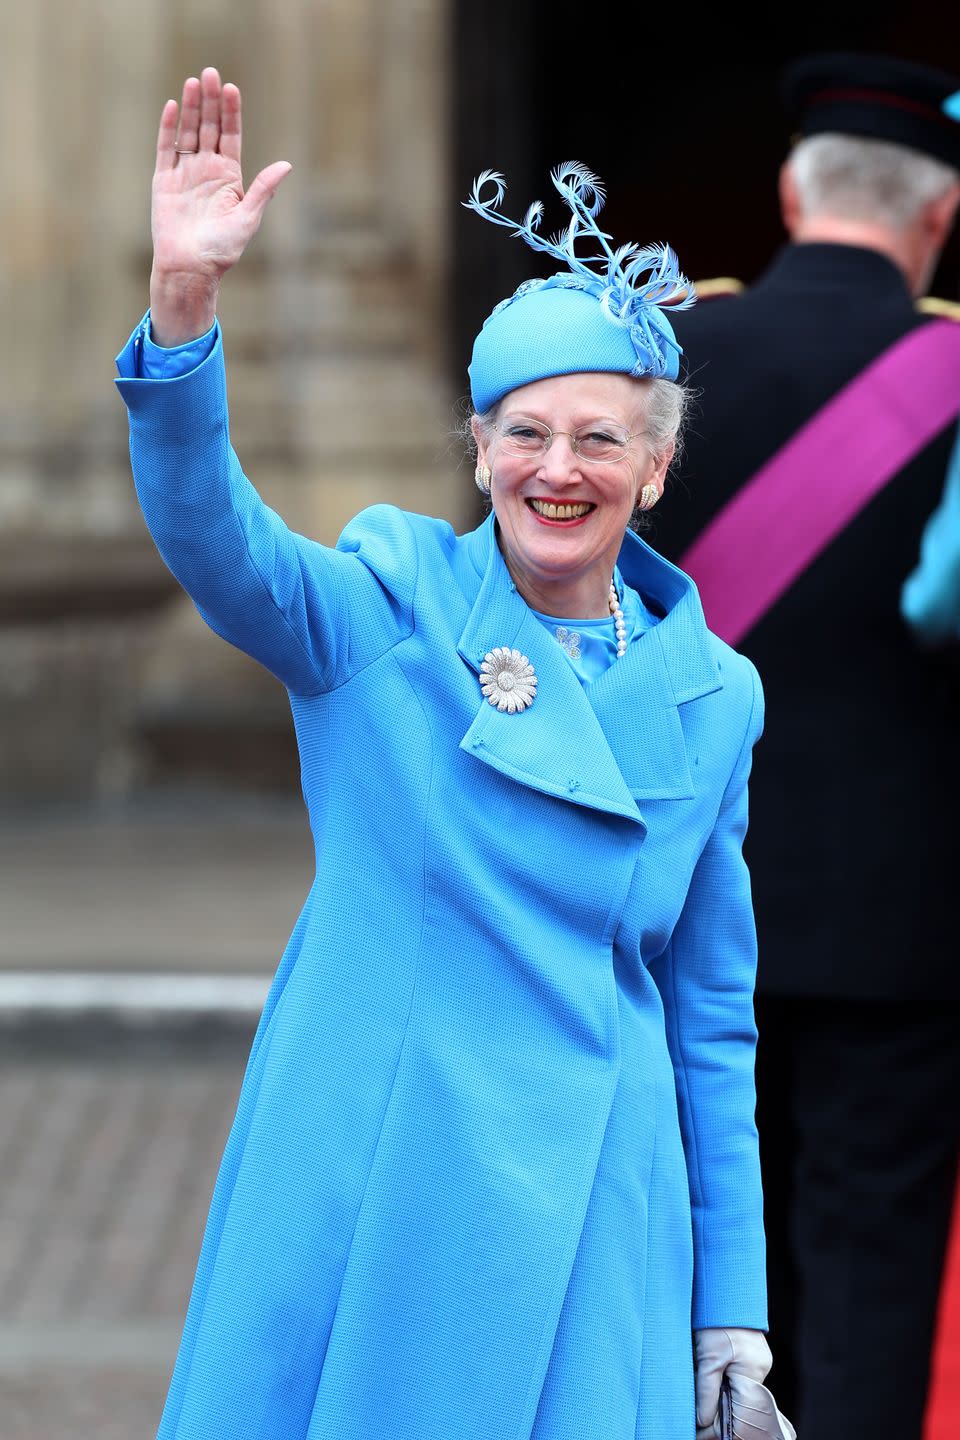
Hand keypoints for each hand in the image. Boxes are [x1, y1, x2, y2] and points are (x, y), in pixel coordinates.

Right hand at [149, 66, 291, 344]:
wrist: (190, 268)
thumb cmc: (222, 250)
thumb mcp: (248, 219)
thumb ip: (263, 189)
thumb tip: (286, 165)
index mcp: (229, 178)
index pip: (231, 136)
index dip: (231, 113)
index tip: (231, 88)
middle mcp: (207, 171)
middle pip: (210, 127)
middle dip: (211, 101)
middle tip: (210, 73)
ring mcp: (185, 173)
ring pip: (188, 132)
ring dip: (192, 107)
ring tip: (195, 81)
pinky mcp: (164, 180)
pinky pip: (166, 148)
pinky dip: (169, 127)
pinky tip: (174, 106)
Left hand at [694, 1328, 779, 1438]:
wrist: (722, 1290)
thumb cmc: (716, 1321)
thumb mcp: (708, 1357)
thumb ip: (707, 1390)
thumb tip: (704, 1420)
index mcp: (754, 1371)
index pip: (739, 1407)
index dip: (720, 1418)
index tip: (701, 1428)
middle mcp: (760, 1367)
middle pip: (739, 1398)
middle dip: (719, 1407)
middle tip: (697, 1419)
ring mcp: (756, 1359)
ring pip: (737, 1386)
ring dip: (720, 1393)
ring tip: (701, 1399)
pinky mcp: (750, 1352)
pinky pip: (737, 1374)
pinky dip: (723, 1380)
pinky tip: (711, 1380)